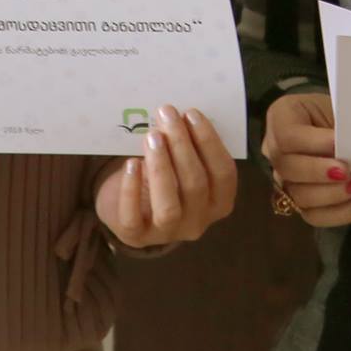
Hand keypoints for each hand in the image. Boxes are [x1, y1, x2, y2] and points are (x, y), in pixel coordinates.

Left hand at [94, 104, 237, 248]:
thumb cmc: (163, 175)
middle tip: (167, 114)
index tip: (192, 113)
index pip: (224, 174)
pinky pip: (133, 217)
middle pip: (196, 185)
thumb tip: (180, 115)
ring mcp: (167, 233)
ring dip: (161, 167)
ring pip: (168, 206)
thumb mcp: (182, 162)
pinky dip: (132, 189)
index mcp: (219, 202)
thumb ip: (189, 144)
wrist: (127, 207)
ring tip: (152, 136)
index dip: (210, 143)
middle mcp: (198, 222)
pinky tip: (130, 164)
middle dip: (181, 145)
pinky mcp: (135, 236)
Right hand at [263, 92, 350, 226]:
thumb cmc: (340, 112)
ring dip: (334, 195)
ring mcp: (284, 178)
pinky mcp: (299, 201)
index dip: (314, 144)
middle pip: (288, 169)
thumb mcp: (340, 108)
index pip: (287, 136)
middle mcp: (275, 150)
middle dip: (322, 174)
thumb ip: (343, 126)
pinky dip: (340, 213)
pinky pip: (313, 215)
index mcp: (282, 117)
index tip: (340, 145)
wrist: (341, 128)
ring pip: (299, 196)